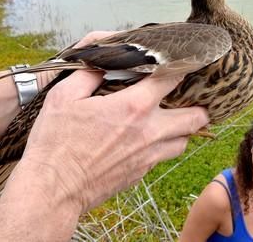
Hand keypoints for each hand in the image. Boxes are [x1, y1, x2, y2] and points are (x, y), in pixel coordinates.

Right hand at [18, 70, 208, 209]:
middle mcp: (150, 131)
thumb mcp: (64, 97)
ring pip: (185, 141)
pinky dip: (166, 146)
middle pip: (195, 117)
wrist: (54, 190)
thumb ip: (87, 75)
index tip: (182, 62)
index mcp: (134, 106)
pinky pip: (165, 157)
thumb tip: (100, 63)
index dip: (181, 67)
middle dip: (198, 105)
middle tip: (190, 97)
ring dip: (184, 128)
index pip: (172, 80)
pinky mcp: (141, 173)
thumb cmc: (56, 143)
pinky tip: (153, 139)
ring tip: (175, 118)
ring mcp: (148, 155)